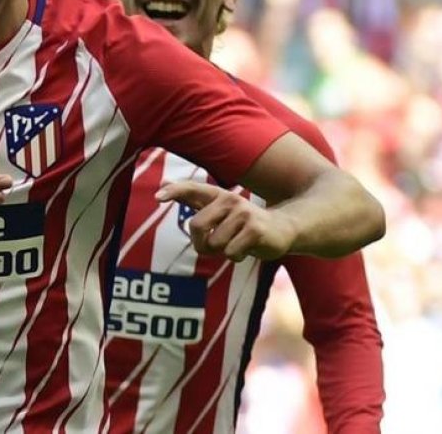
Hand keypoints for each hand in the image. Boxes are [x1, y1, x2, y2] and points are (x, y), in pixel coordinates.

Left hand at [156, 181, 297, 261]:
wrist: (283, 228)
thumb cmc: (243, 223)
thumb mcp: (218, 209)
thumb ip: (191, 198)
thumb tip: (162, 183)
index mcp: (217, 196)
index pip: (192, 189)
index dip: (174, 192)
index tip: (158, 197)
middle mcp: (229, 200)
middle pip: (196, 226)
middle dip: (201, 243)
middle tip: (215, 246)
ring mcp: (244, 213)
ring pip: (215, 243)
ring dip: (222, 252)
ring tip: (237, 243)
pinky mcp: (256, 230)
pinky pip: (231, 252)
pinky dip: (236, 257)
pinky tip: (248, 248)